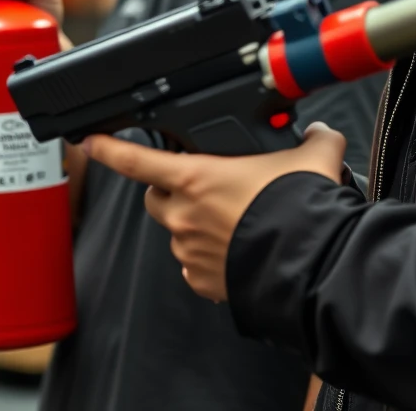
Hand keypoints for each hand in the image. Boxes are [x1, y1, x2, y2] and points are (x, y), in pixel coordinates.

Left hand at [82, 122, 346, 301]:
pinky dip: (209, 257)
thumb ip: (315, 138)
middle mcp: (184, 214)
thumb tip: (322, 133)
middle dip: (169, 189)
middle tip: (202, 185)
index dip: (110, 149)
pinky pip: (195, 266)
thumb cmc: (299, 208)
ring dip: (195, 223)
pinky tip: (238, 249)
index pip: (137, 160)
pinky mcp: (203, 282)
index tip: (92, 142)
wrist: (308, 263)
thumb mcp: (313, 156)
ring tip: (233, 221)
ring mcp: (190, 251)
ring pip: (177, 232)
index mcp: (197, 177)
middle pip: (155, 197)